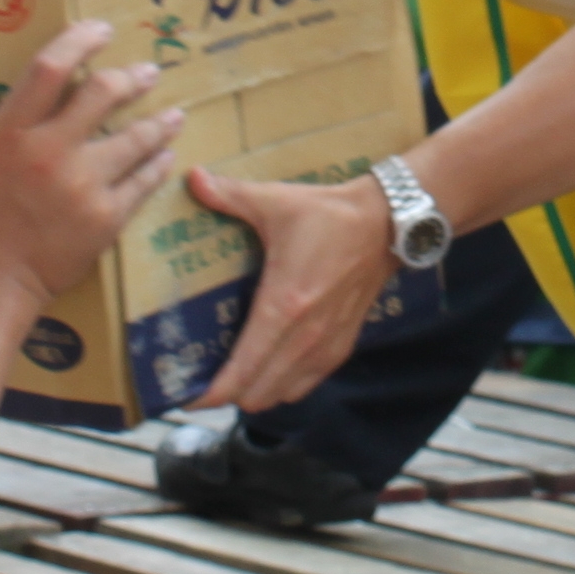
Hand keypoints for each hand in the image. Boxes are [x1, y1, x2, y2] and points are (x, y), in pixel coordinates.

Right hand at [0, 25, 182, 321]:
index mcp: (10, 132)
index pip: (50, 66)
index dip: (81, 39)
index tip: (101, 29)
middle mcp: (49, 153)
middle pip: (104, 92)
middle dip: (133, 77)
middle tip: (148, 71)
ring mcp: (82, 187)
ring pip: (137, 137)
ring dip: (160, 121)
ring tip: (172, 114)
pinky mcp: (106, 219)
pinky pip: (144, 181)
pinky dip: (158, 163)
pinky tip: (165, 155)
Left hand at [183, 171, 398, 415]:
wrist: (388, 224)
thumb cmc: (330, 215)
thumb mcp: (275, 201)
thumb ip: (229, 194)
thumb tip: (192, 178)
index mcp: (282, 308)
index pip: (240, 372)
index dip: (210, 394)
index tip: (187, 395)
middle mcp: (304, 337)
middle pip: (256, 394)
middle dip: (226, 394)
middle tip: (203, 379)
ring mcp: (325, 346)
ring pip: (281, 395)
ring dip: (255, 392)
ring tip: (233, 376)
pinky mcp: (342, 345)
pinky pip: (306, 384)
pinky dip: (283, 385)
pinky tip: (269, 367)